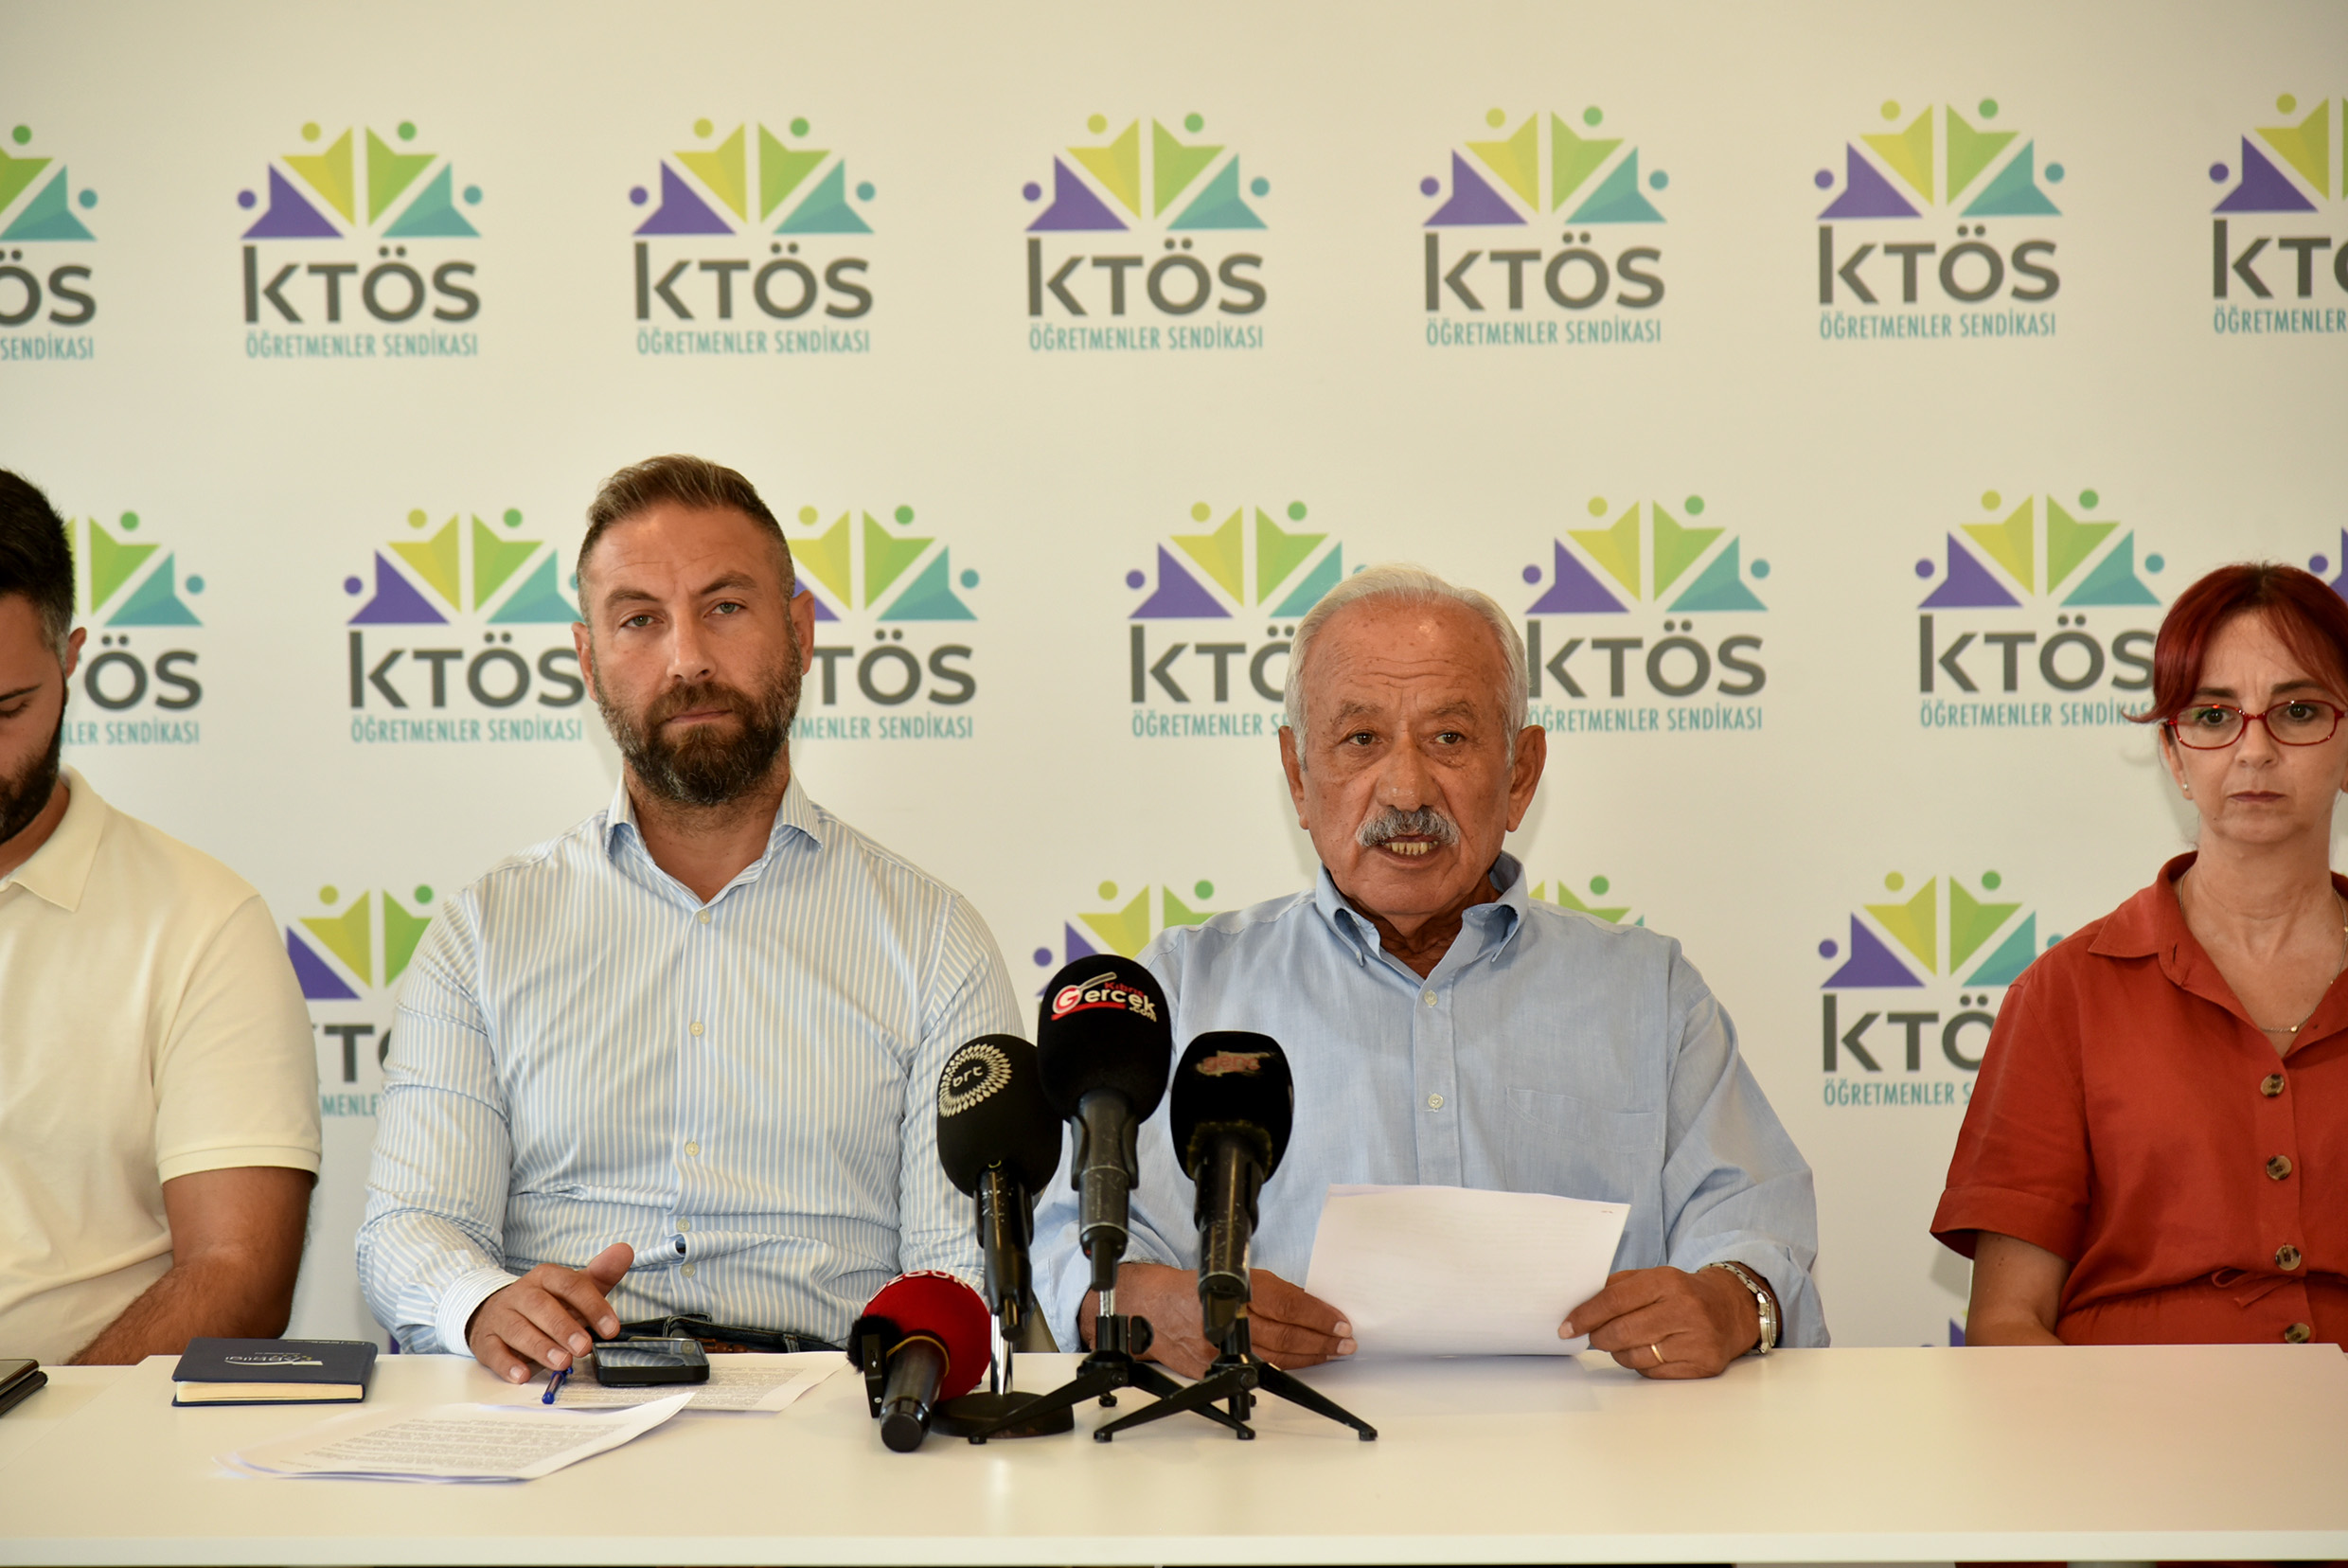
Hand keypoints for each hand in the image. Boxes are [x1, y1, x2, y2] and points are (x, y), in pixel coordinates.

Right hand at [465, 1243, 632, 1383]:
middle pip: (541, 1306)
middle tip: (584, 1347)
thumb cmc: (545, 1302)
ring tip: (562, 1362)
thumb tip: (625, 1251)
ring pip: (518, 1329)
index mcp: (545, 1277)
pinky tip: (523, 1374)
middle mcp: (521, 1294)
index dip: (592, 1306)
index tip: (611, 1328)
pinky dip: (508, 1364)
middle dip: (564, 1328)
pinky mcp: (485, 1341)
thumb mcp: (573, 1288)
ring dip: (541, 1347)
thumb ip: (601, 1274)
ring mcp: (501, 1317)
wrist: (496, 1310)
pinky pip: (494, 1352)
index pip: (570, 1285)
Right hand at [1085, 1262, 1355, 1378]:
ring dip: (1311, 1357)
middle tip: (1346, 1342)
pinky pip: (1258, 1369)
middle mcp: (1230, 1318)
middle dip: (1322, 1340)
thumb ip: (1269, 1292)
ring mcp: (1222, 1347)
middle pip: (1287, 1334)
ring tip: (1333, 1353)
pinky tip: (1302, 1364)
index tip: (1341, 1323)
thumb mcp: (1234, 1276)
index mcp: (1237, 1289)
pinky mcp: (1215, 1367)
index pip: (1289, 1304)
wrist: (1150, 1309)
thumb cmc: (1193, 1288)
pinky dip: (1284, 1367)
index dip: (1319, 1316)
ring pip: (1277, 1356)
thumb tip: (1310, 1309)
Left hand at [1562, 1265, 1759, 1379]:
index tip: (1567, 1327)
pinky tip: (1649, 1351)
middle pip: (1622, 1332)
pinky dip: (1641, 1365)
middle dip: (1599, 1337)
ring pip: (1635, 1357)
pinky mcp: (1703, 1365)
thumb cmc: (1681, 1294)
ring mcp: (1697, 1340)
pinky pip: (1653, 1373)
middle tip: (1593, 1336)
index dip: (1585, 1316)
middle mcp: (1684, 1310)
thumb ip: (1616, 1287)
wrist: (1730, 1309)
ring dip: (1620, 1352)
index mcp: (1667, 1281)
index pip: (1614, 1300)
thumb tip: (1578, 1306)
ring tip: (1625, 1342)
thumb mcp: (1652, 1278)